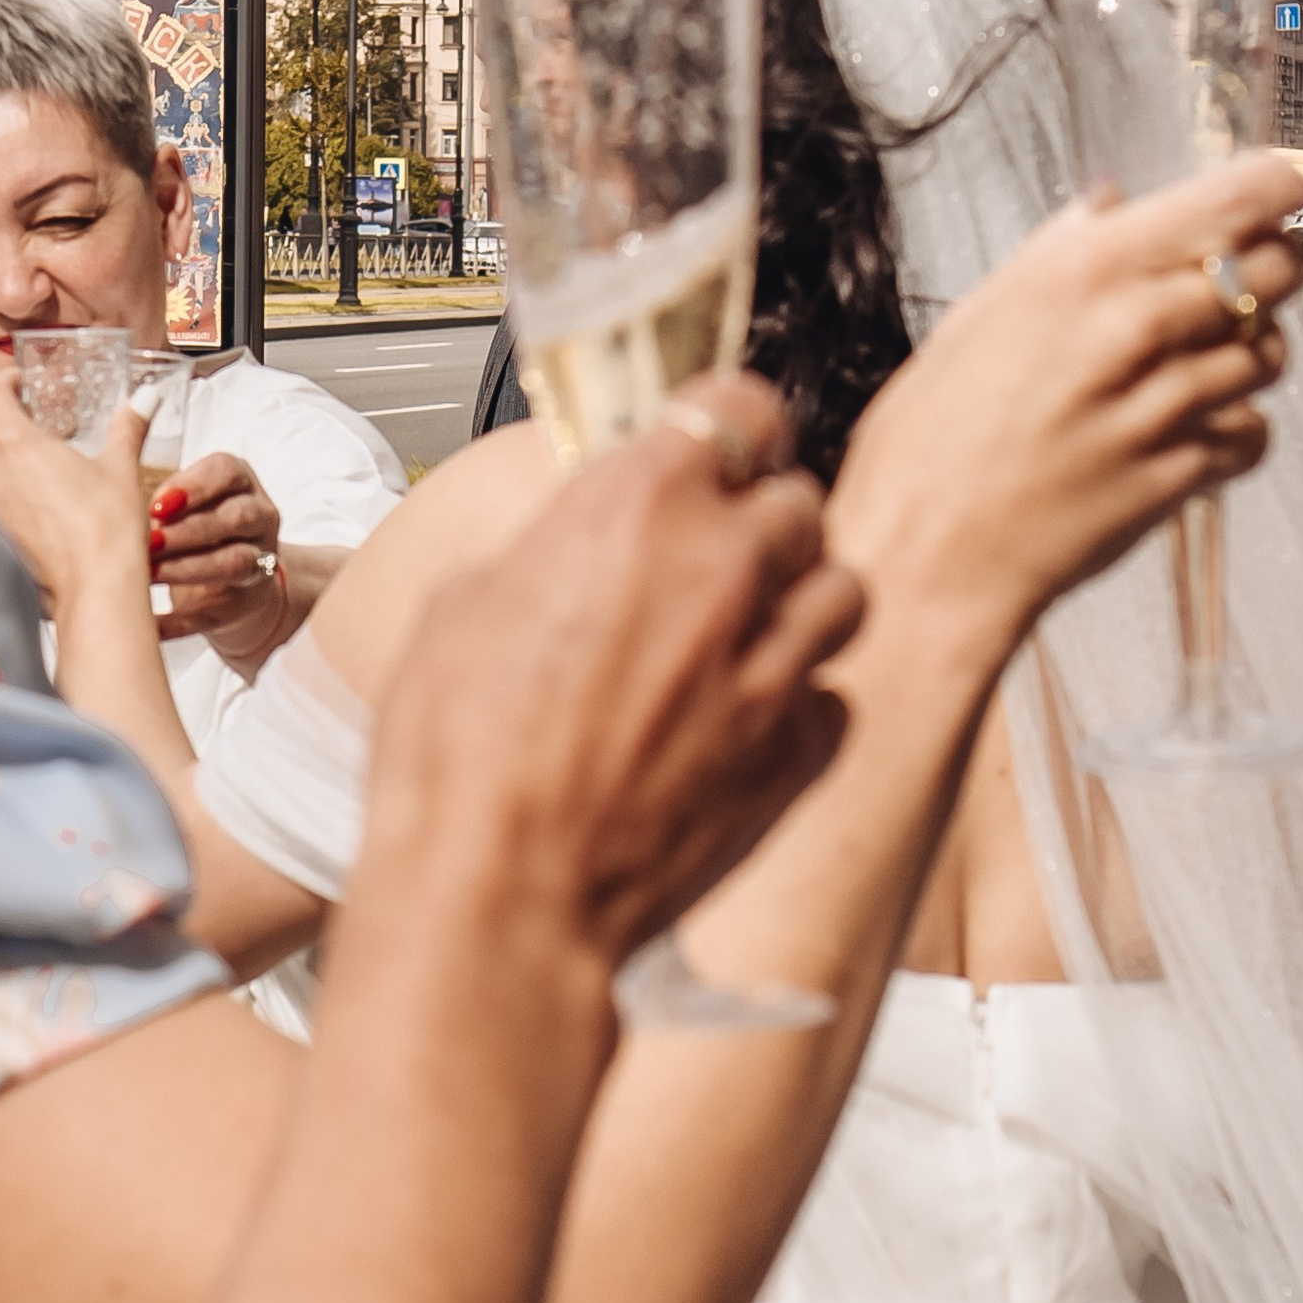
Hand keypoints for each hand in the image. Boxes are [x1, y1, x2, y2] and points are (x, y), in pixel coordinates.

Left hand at [0, 363, 150, 624]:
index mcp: (17, 446)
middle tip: (19, 424)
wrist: (96, 588)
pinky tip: (26, 505)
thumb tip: (144, 400)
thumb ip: (129, 427)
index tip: (18, 382)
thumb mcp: (122, 469)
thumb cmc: (107, 528)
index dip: (2, 381)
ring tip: (23, 465)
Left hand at [149, 453, 287, 663]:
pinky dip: (179, 620)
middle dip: (188, 530)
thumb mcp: (187, 502)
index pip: (227, 472)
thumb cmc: (197, 528)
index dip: (194, 487)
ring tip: (146, 575)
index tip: (157, 505)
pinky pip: (213, 612)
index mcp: (240, 484)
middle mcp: (259, 519)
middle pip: (234, 518)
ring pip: (233, 563)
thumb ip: (165, 500)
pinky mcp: (242, 603)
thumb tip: (117, 504)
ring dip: (187, 569)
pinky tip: (149, 622)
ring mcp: (258, 562)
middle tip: (148, 542)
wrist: (232, 581)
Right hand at [359, 372, 860, 977]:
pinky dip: (795, 704)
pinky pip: (830, 698)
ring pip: (841, 591)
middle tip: (705, 562)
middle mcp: (726, 567)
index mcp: (639, 503)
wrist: (500, 896)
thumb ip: (548, 547)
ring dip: (795, 604)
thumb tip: (569, 544)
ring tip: (737, 638)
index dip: (727, 430)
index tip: (712, 450)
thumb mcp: (464, 604)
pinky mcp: (798, 751)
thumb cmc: (461, 762)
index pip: (739, 406)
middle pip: (797, 500)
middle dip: (756, 523)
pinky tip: (736, 725)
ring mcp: (775, 662)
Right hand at [827, 150, 1302, 649]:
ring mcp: (1168, 407)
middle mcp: (1137, 328)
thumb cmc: (929, 443)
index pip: (1233, 201)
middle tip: (1237, 281)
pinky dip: (1236, 429)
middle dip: (1267, 269)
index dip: (1275, 185)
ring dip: (1249, 352)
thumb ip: (1056, 254)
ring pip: (1270, 354)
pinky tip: (1188, 431)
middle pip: (1274, 271)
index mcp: (1083, 272)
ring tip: (1196, 365)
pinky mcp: (1185, 474)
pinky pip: (1253, 433)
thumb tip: (1108, 206)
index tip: (1284, 183)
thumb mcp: (977, 318)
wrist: (923, 560)